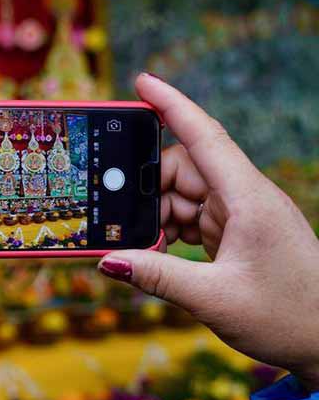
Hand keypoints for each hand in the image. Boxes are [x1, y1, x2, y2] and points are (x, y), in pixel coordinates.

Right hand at [98, 73, 318, 390]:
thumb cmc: (291, 317)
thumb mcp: (215, 299)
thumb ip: (157, 276)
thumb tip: (108, 260)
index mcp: (249, 199)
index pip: (205, 136)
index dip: (171, 105)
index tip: (141, 82)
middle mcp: (245, 198)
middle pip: (183, 169)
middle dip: (147, 188)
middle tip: (117, 217)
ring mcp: (241, 215)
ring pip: (183, 194)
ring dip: (157, 215)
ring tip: (140, 244)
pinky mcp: (236, 233)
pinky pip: (192, 216)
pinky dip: (169, 229)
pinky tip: (158, 250)